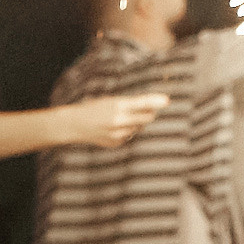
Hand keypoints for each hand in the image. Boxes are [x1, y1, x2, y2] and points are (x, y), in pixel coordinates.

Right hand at [52, 91, 170, 149]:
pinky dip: (129, 130)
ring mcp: (118, 134)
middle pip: (146, 117)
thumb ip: (133, 104)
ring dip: (137, 122)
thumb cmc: (97, 108)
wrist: (77, 124)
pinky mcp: (116, 143)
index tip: (167, 100)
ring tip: (122, 118)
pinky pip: (131, 135)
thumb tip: (154, 108)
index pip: (142, 103)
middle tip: (147, 109)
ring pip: (140, 127)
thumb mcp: (113, 101)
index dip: (155, 101)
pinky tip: (115, 128)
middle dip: (150, 113)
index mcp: (118, 106)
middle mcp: (119, 121)